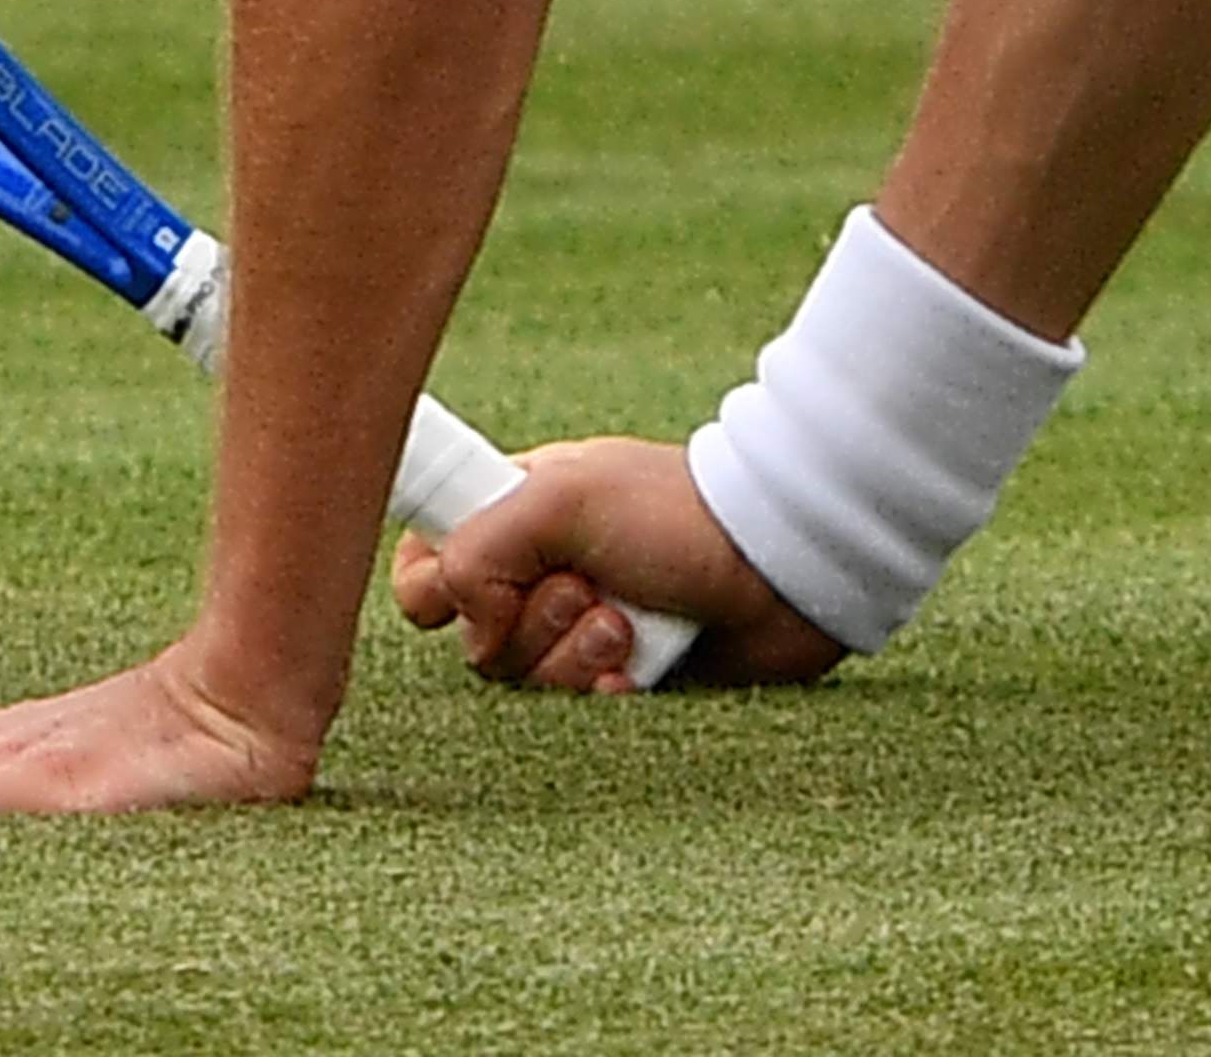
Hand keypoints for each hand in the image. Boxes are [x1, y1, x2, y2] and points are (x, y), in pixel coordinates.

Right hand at [392, 436, 846, 691]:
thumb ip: (477, 549)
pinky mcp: (621, 679)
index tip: (462, 586)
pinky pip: (577, 713)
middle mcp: (542, 573)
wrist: (782, 566)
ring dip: (572, 656)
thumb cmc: (678, 513)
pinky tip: (639, 667)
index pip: (428, 562)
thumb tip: (464, 623)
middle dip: (526, 623)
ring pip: (524, 681)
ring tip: (627, 622)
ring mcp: (582, 630)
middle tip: (584, 587)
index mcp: (520, 513)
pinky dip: (605, 691)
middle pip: (472, 638)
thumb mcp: (562, 496)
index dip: (430, 586)